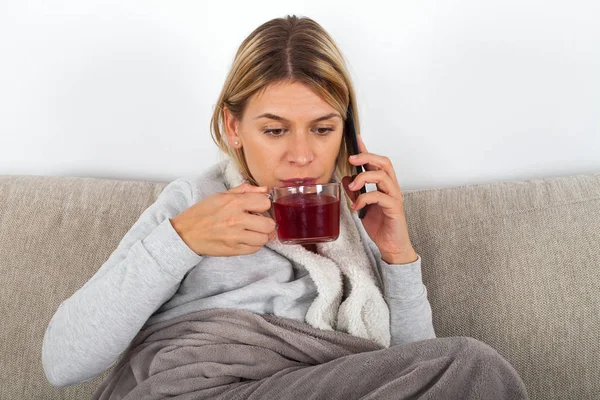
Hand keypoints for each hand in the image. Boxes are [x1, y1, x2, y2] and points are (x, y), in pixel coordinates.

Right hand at [170, 183, 275, 256]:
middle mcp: (237, 219)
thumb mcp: (221, 195)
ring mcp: (235, 237)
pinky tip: (245, 239)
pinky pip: (255, 249)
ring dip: (260, 235)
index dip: (262, 205)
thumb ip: (245, 190)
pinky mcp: (234, 250)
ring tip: (251, 231)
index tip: (256, 207)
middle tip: (256, 221)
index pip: (265, 203)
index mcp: (234, 202)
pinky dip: (253, 244)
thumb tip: (265, 189)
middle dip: (265, 222)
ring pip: (264, 238)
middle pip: (269, 224)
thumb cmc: (202, 213)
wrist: (185, 233)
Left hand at [342, 135, 417, 264]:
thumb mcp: (362, 206)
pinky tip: (356, 207)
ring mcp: (394, 197)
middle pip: (383, 163)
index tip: (356, 139)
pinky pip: (379, 196)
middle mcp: (391, 187)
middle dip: (367, 157)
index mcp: (384, 185)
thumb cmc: (380, 225)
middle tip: (352, 159)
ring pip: (382, 176)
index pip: (376, 163)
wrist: (391, 245)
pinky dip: (364, 199)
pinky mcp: (394, 208)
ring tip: (352, 187)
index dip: (367, 150)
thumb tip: (346, 179)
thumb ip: (355, 192)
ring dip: (364, 178)